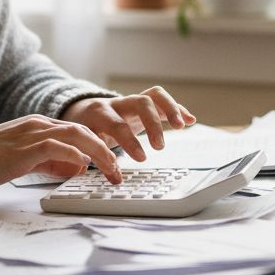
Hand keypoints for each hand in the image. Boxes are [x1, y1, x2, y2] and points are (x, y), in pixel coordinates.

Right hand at [0, 115, 121, 186]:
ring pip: (76, 135)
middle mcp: (39, 124)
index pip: (78, 130)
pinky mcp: (25, 148)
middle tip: (118, 170)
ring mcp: (32, 134)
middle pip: (83, 130)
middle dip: (105, 149)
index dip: (98, 145)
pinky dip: (73, 155)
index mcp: (40, 125)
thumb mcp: (29, 159)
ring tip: (111, 169)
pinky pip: (56, 147)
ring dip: (98, 153)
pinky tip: (84, 165)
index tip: (112, 162)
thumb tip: (78, 167)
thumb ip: (53, 161)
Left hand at [61, 86, 196, 164]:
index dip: (130, 141)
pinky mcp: (145, 104)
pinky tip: (190, 120)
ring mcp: (134, 101)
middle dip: (153, 124)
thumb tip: (116, 178)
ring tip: (182, 125)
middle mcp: (119, 103)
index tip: (142, 158)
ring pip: (155, 95)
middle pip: (141, 103)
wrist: (83, 111)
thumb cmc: (86, 129)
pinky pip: (163, 102)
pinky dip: (178, 109)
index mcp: (100, 113)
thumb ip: (101, 159)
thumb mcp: (87, 143)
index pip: (118, 124)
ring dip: (171, 108)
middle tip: (159, 146)